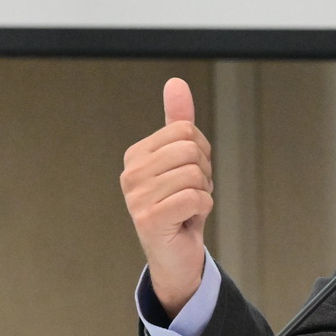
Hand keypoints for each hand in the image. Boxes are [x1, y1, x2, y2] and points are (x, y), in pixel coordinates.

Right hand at [120, 78, 213, 317]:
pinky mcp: (149, 219)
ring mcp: (136, 197)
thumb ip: (179, 120)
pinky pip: (195, 198)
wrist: (177, 253)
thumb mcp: (182, 159)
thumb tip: (176, 82)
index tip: (191, 173)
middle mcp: (131, 173)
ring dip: (204, 192)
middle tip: (192, 192)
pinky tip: (188, 220)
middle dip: (204, 171)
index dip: (201, 151)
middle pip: (191, 149)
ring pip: (195, 174)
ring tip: (188, 207)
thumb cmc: (180, 204)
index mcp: (137, 154)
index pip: (185, 130)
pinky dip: (203, 209)